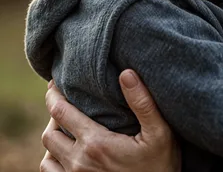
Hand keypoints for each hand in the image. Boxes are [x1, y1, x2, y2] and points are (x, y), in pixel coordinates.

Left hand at [40, 71, 180, 171]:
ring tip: (67, 124)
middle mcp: (79, 162)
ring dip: (53, 136)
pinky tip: (68, 149)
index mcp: (96, 143)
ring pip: (47, 154)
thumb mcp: (160, 132)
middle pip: (49, 132)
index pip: (61, 112)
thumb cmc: (161, 165)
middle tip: (66, 100)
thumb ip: (143, 103)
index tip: (56, 82)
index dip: (54, 94)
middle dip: (54, 113)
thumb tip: (126, 73)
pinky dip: (53, 158)